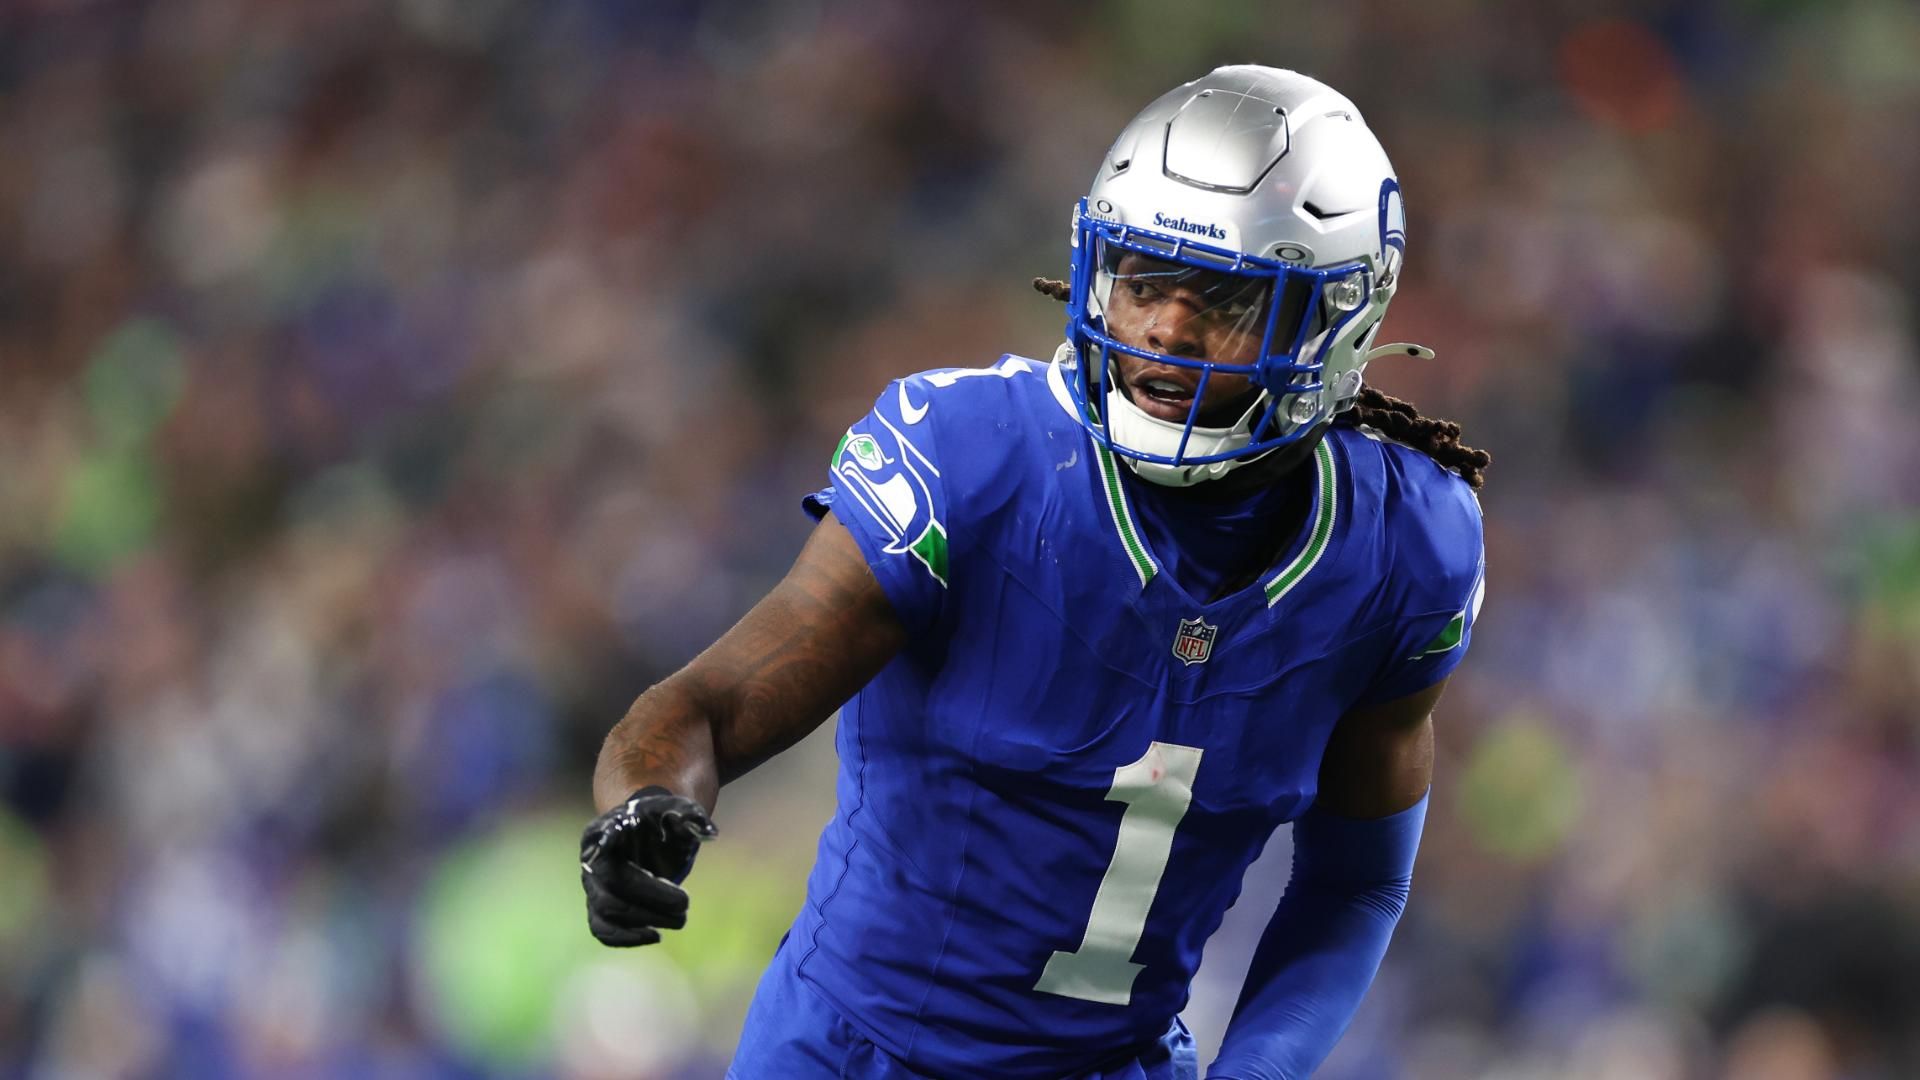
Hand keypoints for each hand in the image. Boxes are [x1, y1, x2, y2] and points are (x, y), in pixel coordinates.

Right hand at [580, 786, 717, 945]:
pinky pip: (602, 930)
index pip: (601, 837)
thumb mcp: (678, 808)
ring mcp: (593, 886)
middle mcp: (593, 860)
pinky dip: (626, 938)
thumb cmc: (662, 819)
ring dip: (644, 920)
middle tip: (685, 903)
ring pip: (606, 911)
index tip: (609, 842)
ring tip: (680, 920)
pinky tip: (656, 936)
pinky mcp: (599, 908)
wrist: (649, 833)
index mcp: (606, 828)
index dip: (604, 843)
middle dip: (651, 897)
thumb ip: (691, 815)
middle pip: (612, 884)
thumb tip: (710, 831)